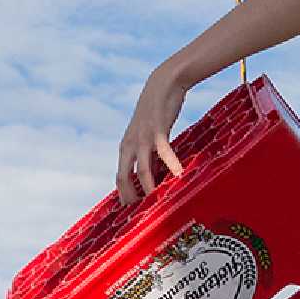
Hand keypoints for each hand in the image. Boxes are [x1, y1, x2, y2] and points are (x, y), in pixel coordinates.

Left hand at [115, 69, 187, 202]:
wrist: (162, 84)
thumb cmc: (157, 112)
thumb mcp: (147, 136)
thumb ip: (148, 155)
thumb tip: (154, 176)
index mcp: (125, 148)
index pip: (119, 178)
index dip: (124, 197)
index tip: (134, 213)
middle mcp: (129, 145)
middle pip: (123, 178)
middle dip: (131, 199)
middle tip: (142, 215)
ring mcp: (142, 139)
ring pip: (141, 170)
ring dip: (148, 188)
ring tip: (157, 202)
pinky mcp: (157, 131)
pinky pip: (164, 153)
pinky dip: (171, 165)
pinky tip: (180, 176)